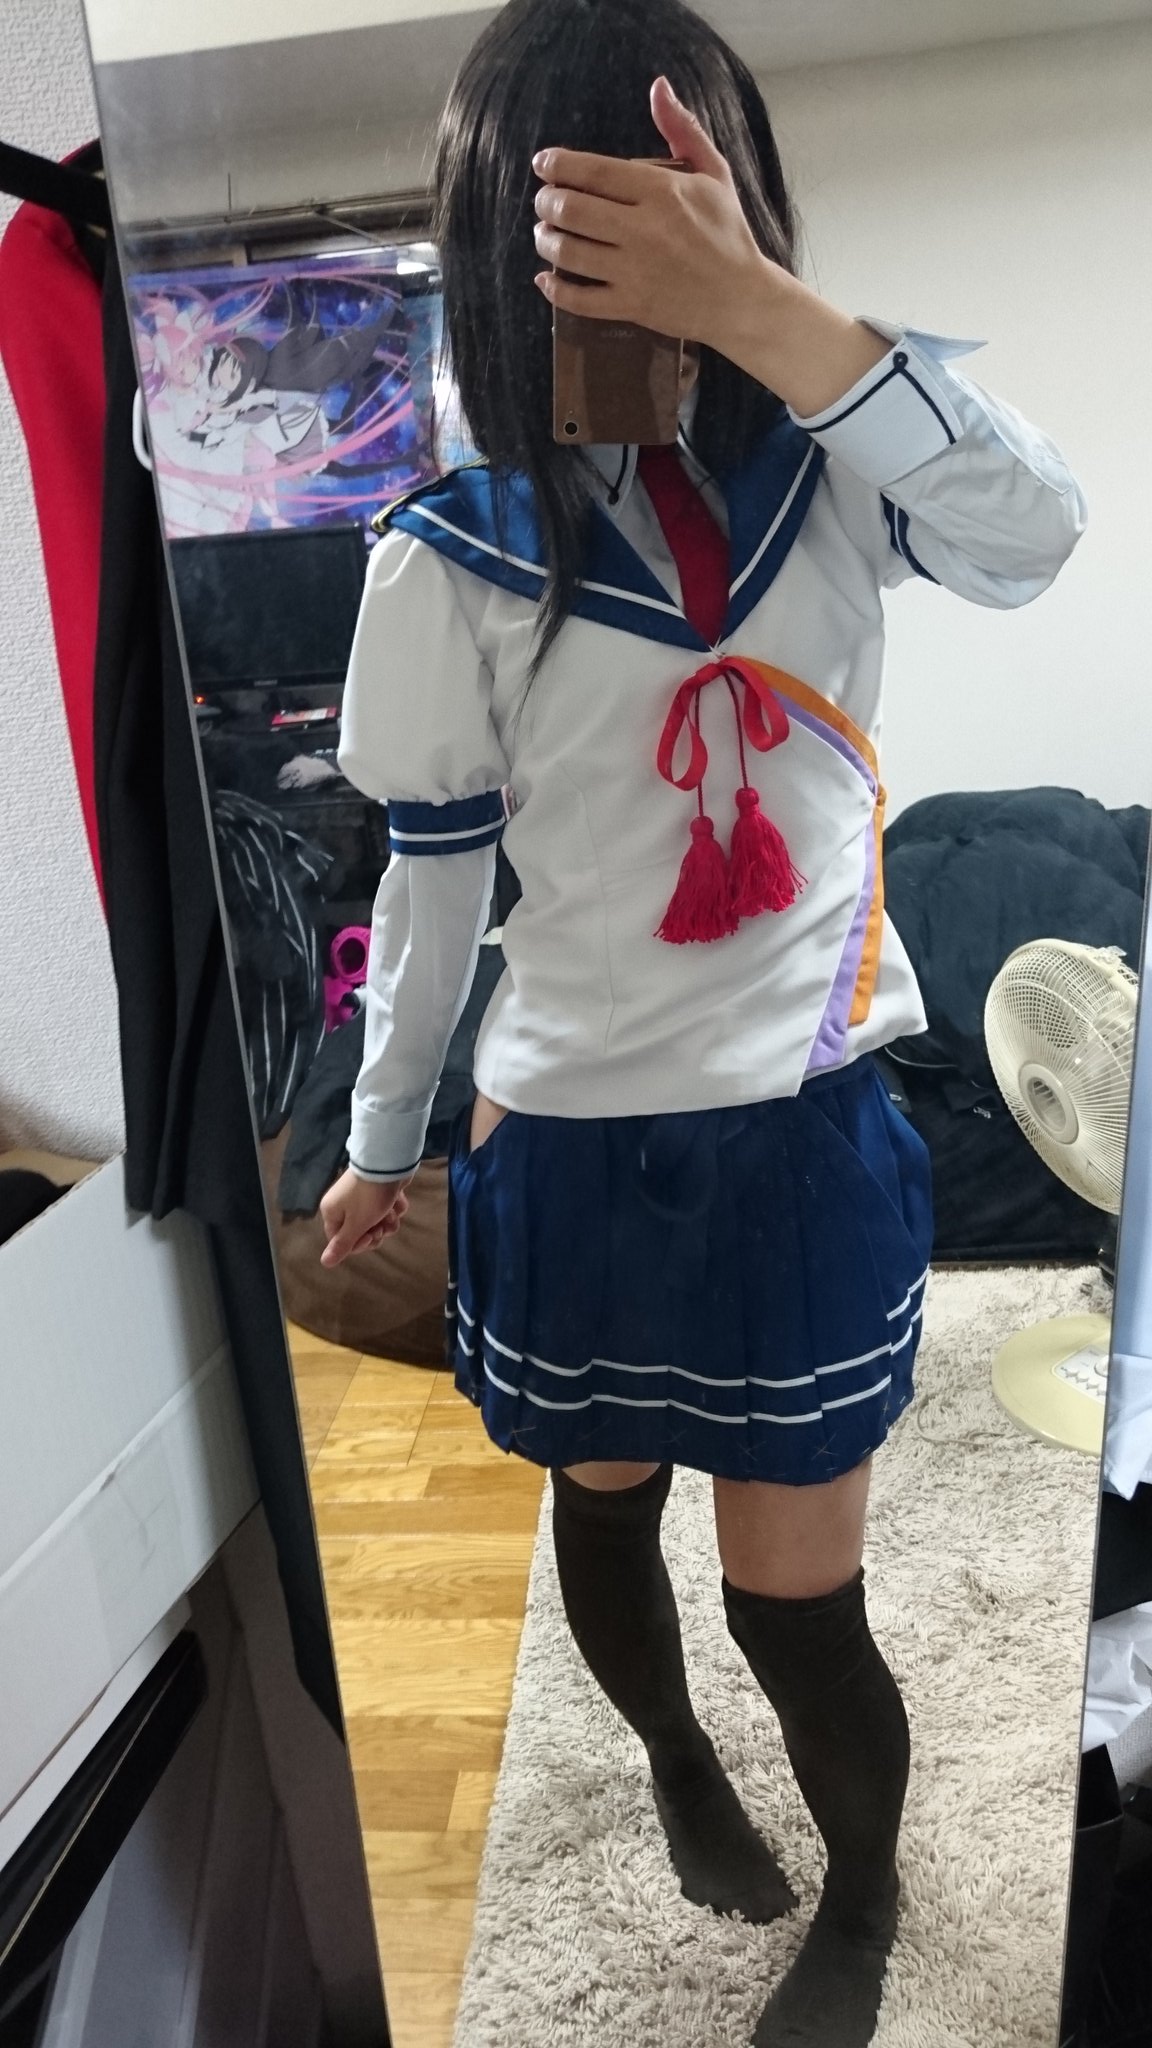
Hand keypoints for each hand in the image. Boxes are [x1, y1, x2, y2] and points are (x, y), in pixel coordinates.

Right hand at [319, 1166, 411, 1268]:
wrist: (389, 1163)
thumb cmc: (368, 1197)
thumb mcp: (356, 1224)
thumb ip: (342, 1245)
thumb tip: (324, 1263)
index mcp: (332, 1212)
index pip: (342, 1241)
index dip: (359, 1243)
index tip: (371, 1237)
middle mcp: (344, 1204)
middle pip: (361, 1232)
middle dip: (377, 1231)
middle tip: (383, 1225)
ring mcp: (362, 1196)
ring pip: (377, 1221)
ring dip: (389, 1220)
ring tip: (392, 1211)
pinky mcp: (379, 1190)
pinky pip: (387, 1207)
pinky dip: (395, 1205)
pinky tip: (398, 1199)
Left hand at [532, 75, 889, 418]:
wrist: (742, 298)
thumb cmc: (727, 232)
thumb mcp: (714, 173)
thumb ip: (682, 129)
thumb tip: (658, 86)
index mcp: (662, 192)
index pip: (594, 171)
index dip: (558, 165)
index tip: (543, 164)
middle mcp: (644, 230)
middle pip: (572, 210)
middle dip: (546, 202)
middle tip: (543, 201)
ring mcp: (635, 272)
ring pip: (569, 253)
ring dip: (545, 241)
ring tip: (544, 233)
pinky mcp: (632, 306)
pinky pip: (579, 300)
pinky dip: (555, 289)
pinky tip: (546, 277)